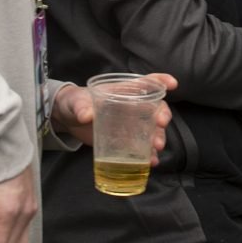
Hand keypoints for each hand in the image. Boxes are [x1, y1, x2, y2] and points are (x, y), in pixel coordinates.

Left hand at [50, 76, 175, 158]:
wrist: (69, 121)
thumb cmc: (75, 104)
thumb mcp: (76, 103)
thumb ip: (82, 107)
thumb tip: (86, 115)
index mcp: (124, 91)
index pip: (147, 82)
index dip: (161, 81)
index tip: (173, 84)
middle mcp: (132, 107)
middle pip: (155, 108)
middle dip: (162, 115)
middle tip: (161, 124)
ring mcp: (131, 125)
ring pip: (152, 129)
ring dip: (158, 137)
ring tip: (157, 148)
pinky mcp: (126, 141)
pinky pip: (142, 148)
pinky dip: (149, 155)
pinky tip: (151, 161)